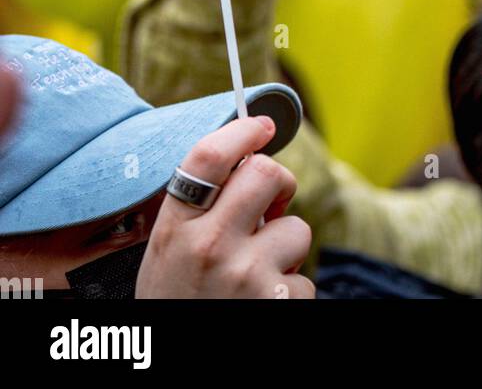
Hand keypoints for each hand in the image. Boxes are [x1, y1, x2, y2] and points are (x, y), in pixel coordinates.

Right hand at [136, 115, 313, 298]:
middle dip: (278, 185)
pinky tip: (263, 307)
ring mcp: (246, 274)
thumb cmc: (178, 304)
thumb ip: (199, 210)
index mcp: (176, 229)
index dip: (242, 130)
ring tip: (258, 278)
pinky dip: (291, 293)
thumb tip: (249, 163)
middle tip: (270, 205)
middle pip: (266, 173)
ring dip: (286, 251)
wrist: (177, 373)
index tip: (262, 125)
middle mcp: (210, 246)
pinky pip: (305, 278)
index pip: (208, 157)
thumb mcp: (168, 254)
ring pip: (296, 228)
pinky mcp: (278, 302)